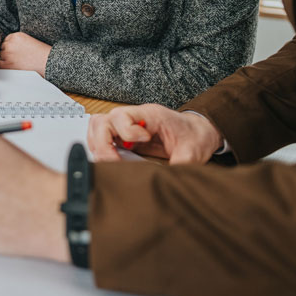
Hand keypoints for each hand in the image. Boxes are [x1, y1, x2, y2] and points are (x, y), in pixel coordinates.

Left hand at [0, 32, 51, 74]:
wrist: (47, 62)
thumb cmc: (42, 54)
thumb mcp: (29, 41)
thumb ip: (17, 42)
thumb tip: (8, 48)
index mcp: (16, 35)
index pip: (7, 40)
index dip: (10, 46)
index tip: (15, 51)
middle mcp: (10, 43)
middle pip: (2, 47)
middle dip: (7, 52)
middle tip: (16, 58)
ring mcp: (8, 53)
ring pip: (0, 55)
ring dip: (5, 59)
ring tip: (16, 62)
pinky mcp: (7, 64)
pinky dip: (2, 66)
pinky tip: (9, 67)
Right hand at [87, 104, 223, 164]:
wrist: (198, 133)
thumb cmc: (194, 136)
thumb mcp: (192, 151)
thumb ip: (181, 163)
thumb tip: (168, 181)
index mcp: (149, 115)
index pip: (121, 116)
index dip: (126, 132)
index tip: (142, 143)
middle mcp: (133, 117)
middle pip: (101, 121)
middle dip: (103, 145)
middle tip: (116, 162)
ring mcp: (126, 126)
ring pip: (97, 128)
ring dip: (99, 147)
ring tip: (114, 162)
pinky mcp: (124, 137)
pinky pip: (102, 138)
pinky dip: (102, 150)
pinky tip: (115, 162)